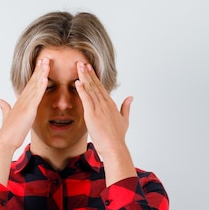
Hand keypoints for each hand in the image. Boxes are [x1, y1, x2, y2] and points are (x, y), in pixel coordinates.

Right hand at [0, 58, 49, 185]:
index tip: (41, 65)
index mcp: (20, 101)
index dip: (36, 74)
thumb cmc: (9, 131)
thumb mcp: (7, 116)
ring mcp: (25, 104)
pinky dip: (41, 86)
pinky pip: (36, 96)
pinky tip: (45, 78)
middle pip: (32, 81)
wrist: (5, 140)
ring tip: (47, 62)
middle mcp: (22, 100)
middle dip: (39, 69)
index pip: (30, 85)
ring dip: (41, 73)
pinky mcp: (28, 110)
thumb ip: (4, 108)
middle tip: (46, 58)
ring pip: (35, 85)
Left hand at [75, 62, 136, 183]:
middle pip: (95, 85)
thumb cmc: (117, 137)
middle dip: (88, 73)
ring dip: (84, 77)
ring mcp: (99, 109)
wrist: (115, 147)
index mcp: (111, 104)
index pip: (101, 87)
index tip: (89, 68)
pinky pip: (86, 99)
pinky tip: (77, 82)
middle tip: (82, 62)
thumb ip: (126, 107)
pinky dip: (82, 90)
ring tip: (79, 67)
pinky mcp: (92, 115)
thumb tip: (130, 97)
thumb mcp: (124, 120)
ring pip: (91, 89)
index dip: (94, 77)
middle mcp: (105, 104)